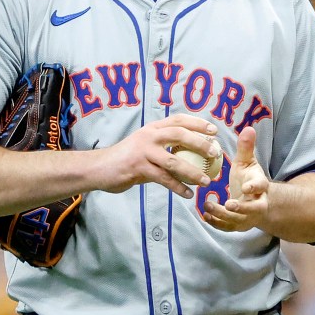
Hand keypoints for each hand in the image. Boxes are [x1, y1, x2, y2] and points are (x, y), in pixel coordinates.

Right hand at [96, 114, 219, 197]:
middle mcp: (148, 136)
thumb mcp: (144, 146)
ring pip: (173, 160)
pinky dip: (177, 187)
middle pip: (179, 135)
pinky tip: (188, 194)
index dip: (197, 123)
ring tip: (206, 181)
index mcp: (152, 128)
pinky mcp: (138, 167)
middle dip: (200, 143)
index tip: (214, 130)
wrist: (99, 168)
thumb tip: (189, 153)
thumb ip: (163, 147)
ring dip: (193, 171)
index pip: (178, 120)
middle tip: (215, 153)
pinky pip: (163, 179)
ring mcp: (143, 151)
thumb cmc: (126, 159)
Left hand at [202, 126, 268, 231]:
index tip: (246, 187)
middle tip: (229, 205)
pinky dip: (217, 223)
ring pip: (238, 220)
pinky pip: (227, 227)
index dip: (254, 187)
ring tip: (207, 205)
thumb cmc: (248, 177)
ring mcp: (248, 217)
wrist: (254, 200)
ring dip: (223, 214)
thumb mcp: (247, 162)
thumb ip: (246, 147)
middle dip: (242, 209)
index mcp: (260, 186)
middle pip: (253, 209)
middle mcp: (257, 203)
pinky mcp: (237, 225)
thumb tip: (249, 128)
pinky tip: (205, 215)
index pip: (260, 186)